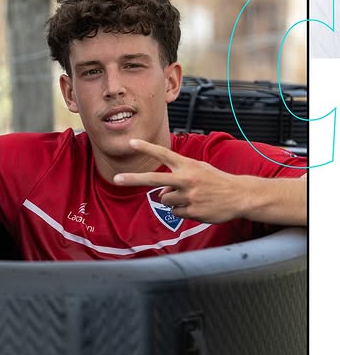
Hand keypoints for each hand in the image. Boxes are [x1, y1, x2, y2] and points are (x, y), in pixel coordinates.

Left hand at [113, 139, 247, 223]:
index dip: (146, 148)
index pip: (163, 154)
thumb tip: (160, 194)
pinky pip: (175, 212)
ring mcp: (188, 196)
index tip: (131, 142)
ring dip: (172, 200)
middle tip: (116, 179)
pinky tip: (197, 205)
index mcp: (187, 165)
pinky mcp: (192, 211)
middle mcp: (186, 179)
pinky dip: (182, 210)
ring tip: (190, 196)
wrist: (239, 195)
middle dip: (133, 179)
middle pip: (154, 179)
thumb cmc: (215, 180)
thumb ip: (177, 176)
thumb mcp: (198, 170)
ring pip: (164, 200)